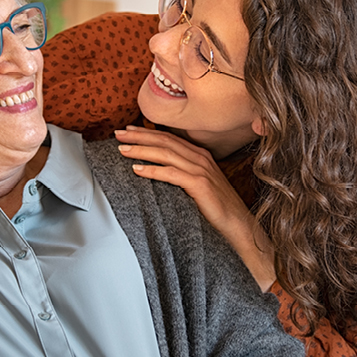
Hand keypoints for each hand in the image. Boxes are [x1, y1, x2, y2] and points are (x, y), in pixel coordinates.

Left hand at [115, 126, 274, 290]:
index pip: (169, 137)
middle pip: (164, 140)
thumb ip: (182, 173)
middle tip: (118, 135)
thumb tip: (157, 170)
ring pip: (165, 153)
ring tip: (123, 150)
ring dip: (141, 150)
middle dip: (139, 136)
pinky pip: (171, 173)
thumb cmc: (216, 208)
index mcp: (199, 155)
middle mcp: (200, 158)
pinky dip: (152, 170)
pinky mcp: (200, 184)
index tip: (128, 131)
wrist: (238, 225)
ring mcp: (201, 169)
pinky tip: (137, 170)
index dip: (147, 132)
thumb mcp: (198, 185)